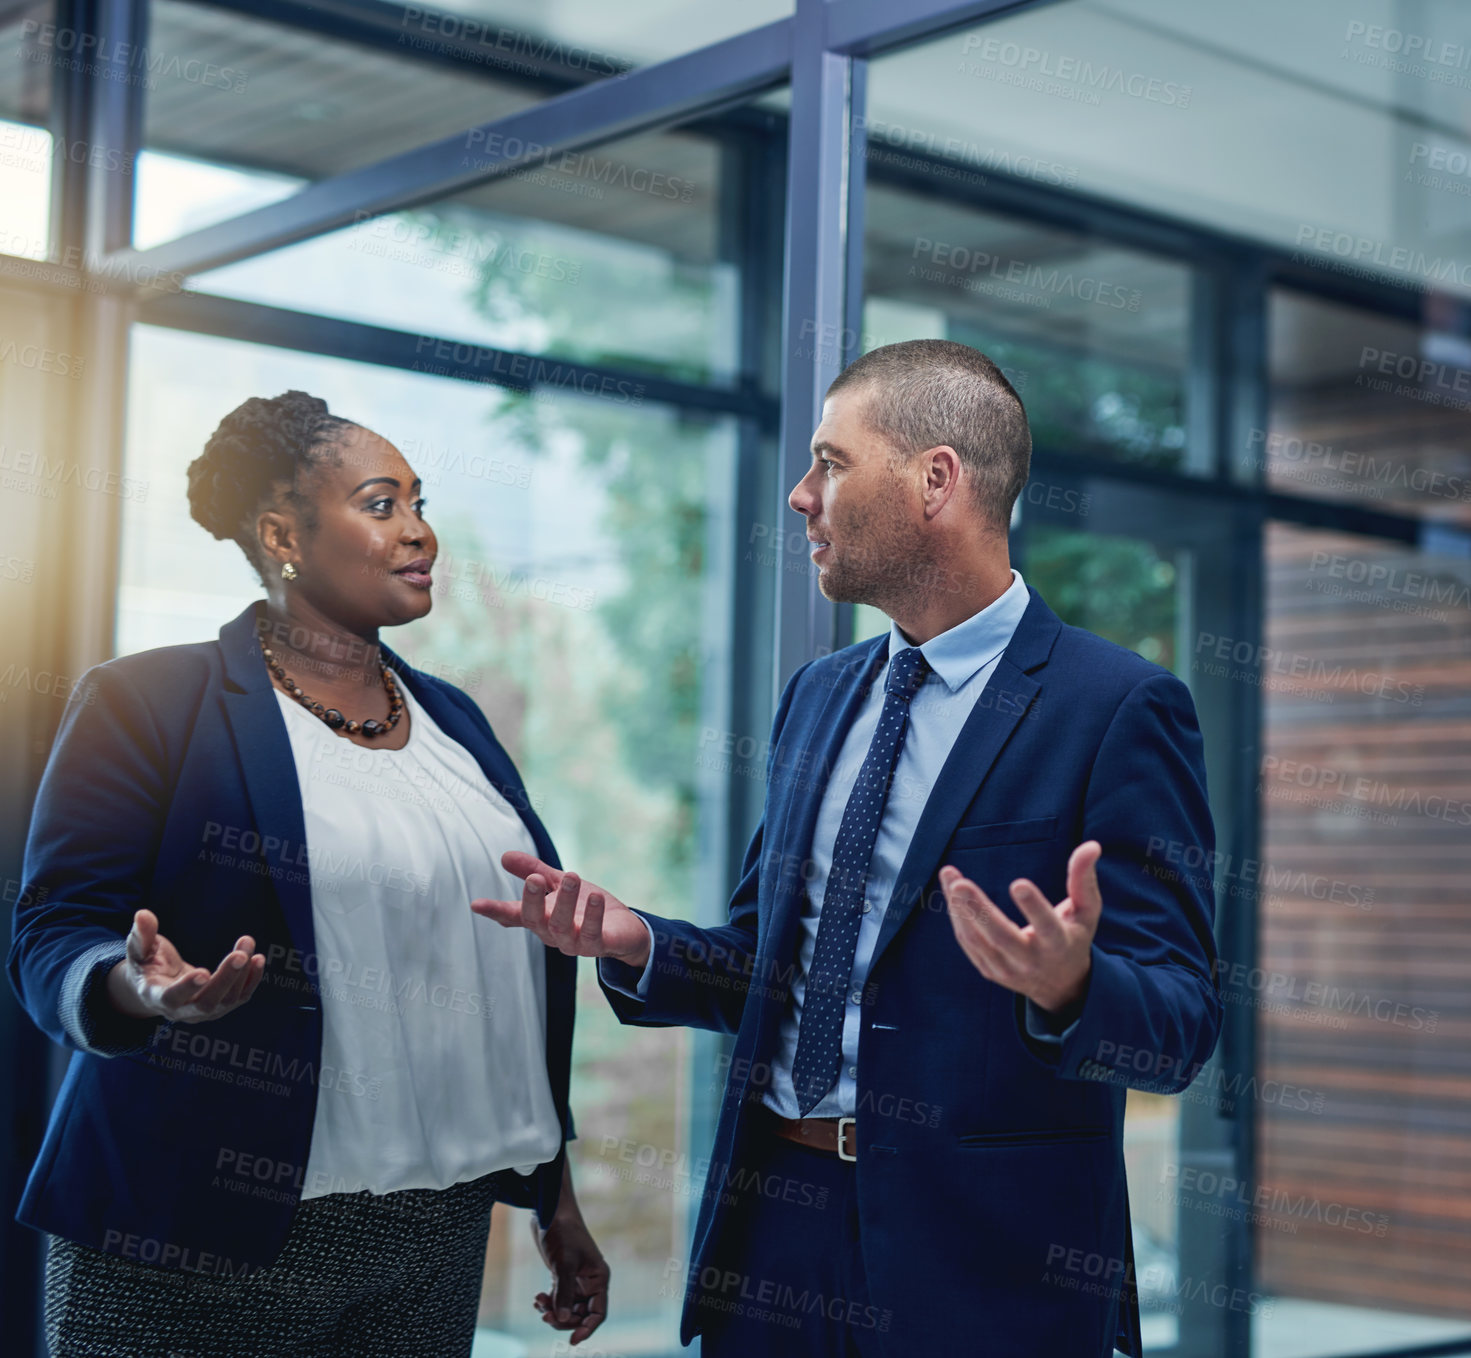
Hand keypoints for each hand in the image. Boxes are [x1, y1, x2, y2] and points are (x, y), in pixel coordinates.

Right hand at [105, 908, 265, 1022]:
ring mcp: (203, 1013)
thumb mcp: (140, 950)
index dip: (187, 987)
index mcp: (156, 996)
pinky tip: (258, 959)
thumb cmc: (148, 964)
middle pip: (206, 1003)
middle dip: (225, 979)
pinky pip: (240, 998)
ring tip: (247, 944)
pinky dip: (251, 980)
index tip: (203, 972)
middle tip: (240, 954)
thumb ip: (141, 935)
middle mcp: (181, 1011)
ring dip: (241, 973)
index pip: (172, 997)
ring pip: (226, 1001)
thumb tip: (142, 914)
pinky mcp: (220, 1007)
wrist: (159, 986)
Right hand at [471, 852, 650, 967]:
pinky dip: (593, 916)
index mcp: (541, 919)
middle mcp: (553, 934)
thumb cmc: (585, 908)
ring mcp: (575, 943)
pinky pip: (593, 934)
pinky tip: (595, 897)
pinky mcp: (599, 945)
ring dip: (565, 902)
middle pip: (536, 920)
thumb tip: (504, 856)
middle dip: (533, 900)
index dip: (495, 911)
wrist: (624, 931)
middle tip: (534, 878)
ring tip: (571, 876)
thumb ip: (535, 872)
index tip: (476, 904)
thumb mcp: (559, 885)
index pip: (514, 916)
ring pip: (563, 927)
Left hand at [531, 1207, 608, 1343]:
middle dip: (563, 1319)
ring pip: (566, 1308)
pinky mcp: (562, 1276)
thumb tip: (562, 1319)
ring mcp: (575, 1280)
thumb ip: (563, 1293)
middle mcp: (589, 1282)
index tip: (572, 1340)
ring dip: (552, 1311)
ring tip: (538, 1303)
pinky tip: (537, 1299)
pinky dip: (547, 1302)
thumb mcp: (564, 1264)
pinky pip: (557, 1299)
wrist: (550, 1211)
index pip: (598, 1312)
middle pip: (580, 1314)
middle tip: (545, 1316)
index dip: (587, 1328)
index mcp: (599, 1278)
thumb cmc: (564, 1232)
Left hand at [940, 840, 1102, 1017]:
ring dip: (959, 908)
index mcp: (1059, 945)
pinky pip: (968, 943)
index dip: (1034, 907)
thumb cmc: (1073, 936)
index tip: (1019, 884)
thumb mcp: (1087, 912)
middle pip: (1002, 938)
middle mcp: (1031, 961)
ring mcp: (1007, 969)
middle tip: (960, 884)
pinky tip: (950, 890)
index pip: (1047, 927)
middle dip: (980, 910)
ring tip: (949, 875)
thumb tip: (1091, 845)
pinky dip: (957, 916)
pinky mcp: (989, 970)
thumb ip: (1084, 879)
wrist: (1059, 984)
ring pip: (977, 940)